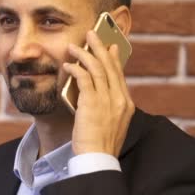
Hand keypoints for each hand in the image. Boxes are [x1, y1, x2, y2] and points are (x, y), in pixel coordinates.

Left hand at [62, 30, 134, 156]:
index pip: (120, 76)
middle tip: (92, 34)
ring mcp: (108, 101)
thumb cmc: (99, 147)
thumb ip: (106, 109)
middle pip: (111, 67)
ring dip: (85, 54)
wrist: (97, 160)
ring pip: (98, 69)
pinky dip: (76, 68)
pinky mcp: (92, 103)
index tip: (110, 47)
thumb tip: (94, 96)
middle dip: (100, 48)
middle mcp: (120, 100)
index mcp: (126, 105)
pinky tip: (68, 64)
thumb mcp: (109, 125)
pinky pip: (84, 78)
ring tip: (75, 45)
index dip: (114, 59)